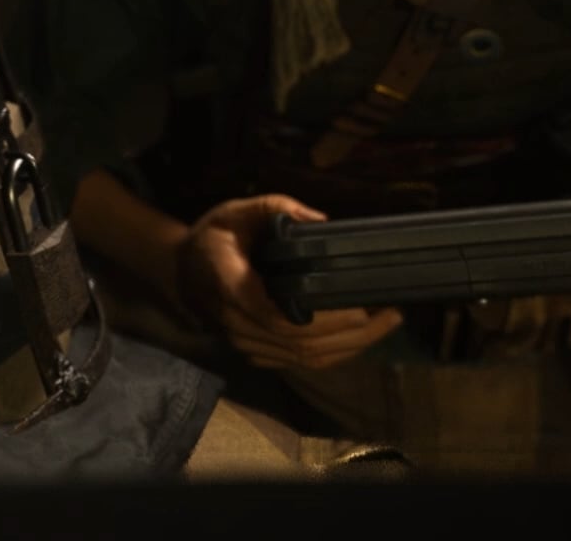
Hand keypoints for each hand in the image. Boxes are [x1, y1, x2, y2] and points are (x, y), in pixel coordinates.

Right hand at [176, 194, 404, 368]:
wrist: (179, 271)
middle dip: (353, 335)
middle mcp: (238, 324)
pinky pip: (298, 363)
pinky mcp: (254, 353)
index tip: (361, 307)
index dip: (324, 322)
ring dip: (349, 348)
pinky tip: (358, 338)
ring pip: (304, 360)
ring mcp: (246, 344)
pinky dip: (332, 355)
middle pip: (302, 345)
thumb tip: (320, 221)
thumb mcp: (237, 211)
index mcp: (232, 288)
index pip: (280, 319)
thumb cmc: (211, 238)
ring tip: (384, 326)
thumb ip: (276, 208)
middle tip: (391, 315)